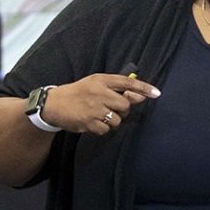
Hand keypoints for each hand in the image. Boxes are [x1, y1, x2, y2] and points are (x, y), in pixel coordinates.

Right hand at [43, 72, 160, 135]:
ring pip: (117, 119)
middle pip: (124, 105)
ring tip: (97, 115)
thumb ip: (117, 90)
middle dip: (121, 110)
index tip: (157, 93)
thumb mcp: (95, 85)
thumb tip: (140, 97)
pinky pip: (106, 129)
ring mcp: (94, 108)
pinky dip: (101, 128)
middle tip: (109, 108)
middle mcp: (98, 92)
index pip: (127, 82)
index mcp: (101, 80)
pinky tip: (92, 122)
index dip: (143, 88)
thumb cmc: (78, 93)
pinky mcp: (89, 122)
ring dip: (111, 120)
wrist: (53, 104)